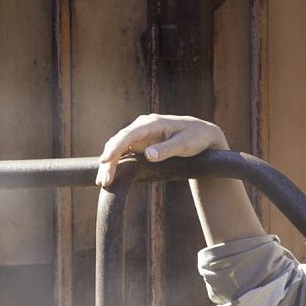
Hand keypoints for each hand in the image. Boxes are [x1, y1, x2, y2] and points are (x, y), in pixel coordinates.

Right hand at [96, 114, 228, 187]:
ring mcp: (139, 135)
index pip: (127, 135)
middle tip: (104, 181)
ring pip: (118, 148)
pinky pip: (123, 153)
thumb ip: (166, 149)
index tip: (105, 161)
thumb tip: (148, 155)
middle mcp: (141, 127)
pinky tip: (109, 176)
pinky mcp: (139, 144)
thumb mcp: (184, 144)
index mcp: (151, 123)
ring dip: (109, 165)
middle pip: (118, 142)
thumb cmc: (195, 137)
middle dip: (108, 161)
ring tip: (103, 182)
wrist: (202, 135)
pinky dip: (115, 164)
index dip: (115, 147)